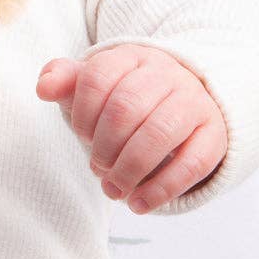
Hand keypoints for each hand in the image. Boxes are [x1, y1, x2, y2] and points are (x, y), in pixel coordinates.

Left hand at [36, 44, 225, 213]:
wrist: (185, 100)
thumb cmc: (127, 95)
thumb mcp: (95, 83)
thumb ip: (65, 80)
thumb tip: (43, 87)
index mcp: (130, 56)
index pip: (98, 76)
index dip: (82, 113)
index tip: (81, 134)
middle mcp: (165, 73)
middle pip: (126, 107)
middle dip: (104, 145)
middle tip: (97, 167)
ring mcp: (194, 102)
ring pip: (158, 135)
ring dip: (129, 169)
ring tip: (113, 188)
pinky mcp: (215, 135)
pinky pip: (190, 165)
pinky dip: (160, 189)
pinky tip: (138, 203)